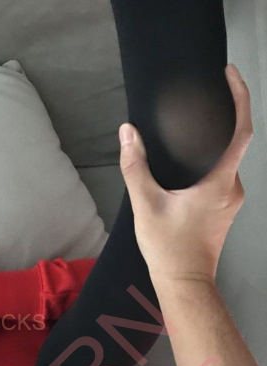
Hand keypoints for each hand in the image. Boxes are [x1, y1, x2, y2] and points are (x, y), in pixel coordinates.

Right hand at [119, 64, 252, 284]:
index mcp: (220, 183)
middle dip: (224, 115)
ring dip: (215, 140)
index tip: (229, 76)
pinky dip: (211, 160)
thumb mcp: (146, 205)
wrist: (184, 284)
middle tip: (208, 92)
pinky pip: (222, 175)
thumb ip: (136, 167)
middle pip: (235, 142)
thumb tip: (128, 134)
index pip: (242, 130)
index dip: (240, 98)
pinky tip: (192, 158)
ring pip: (228, 160)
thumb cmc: (169, 249)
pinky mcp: (223, 210)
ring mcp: (230, 201)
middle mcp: (232, 188)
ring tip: (195, 122)